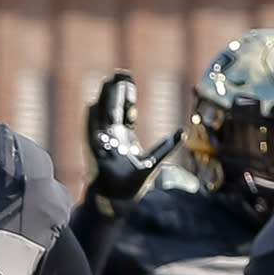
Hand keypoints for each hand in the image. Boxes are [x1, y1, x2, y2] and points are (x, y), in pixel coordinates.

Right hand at [87, 71, 182, 201]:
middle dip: (116, 90)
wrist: (117, 202)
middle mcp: (112, 138)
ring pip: (103, 115)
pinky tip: (93, 104)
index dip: (127, 95)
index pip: (125, 111)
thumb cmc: (132, 186)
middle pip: (113, 108)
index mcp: (125, 138)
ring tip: (107, 81)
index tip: (128, 80)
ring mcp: (102, 143)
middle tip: (119, 72)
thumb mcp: (153, 162)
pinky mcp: (95, 151)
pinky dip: (92, 118)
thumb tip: (181, 132)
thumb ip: (165, 147)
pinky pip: (92, 131)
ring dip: (105, 98)